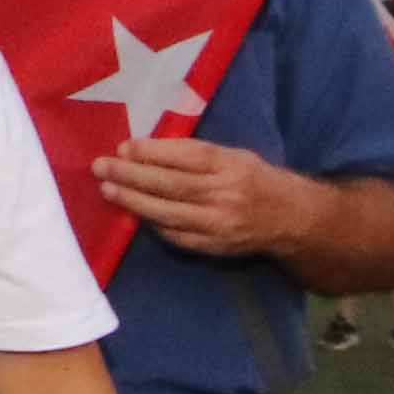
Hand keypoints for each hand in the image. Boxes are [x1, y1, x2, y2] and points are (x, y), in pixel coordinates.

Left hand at [94, 137, 316, 261]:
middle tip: (101, 167)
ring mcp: (218, 224)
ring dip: (133, 202)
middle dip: (132, 176)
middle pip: (171, 185)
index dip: (153, 152)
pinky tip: (133, 213)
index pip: (187, 157)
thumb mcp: (235, 156)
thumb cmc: (256, 179)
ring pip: (168, 213)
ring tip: (107, 190)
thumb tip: (148, 151)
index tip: (124, 147)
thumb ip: (198, 155)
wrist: (291, 219)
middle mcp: (225, 194)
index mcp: (231, 165)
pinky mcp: (213, 246)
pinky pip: (175, 235)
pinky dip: (152, 223)